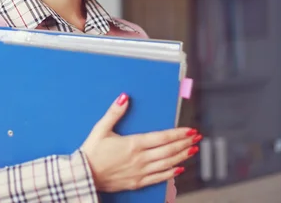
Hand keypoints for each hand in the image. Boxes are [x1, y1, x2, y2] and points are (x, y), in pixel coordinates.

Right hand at [80, 93, 201, 192]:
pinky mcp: (137, 182)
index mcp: (133, 143)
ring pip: (167, 164)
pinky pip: (158, 178)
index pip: (162, 137)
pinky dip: (170, 173)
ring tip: (193, 150)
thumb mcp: (101, 128)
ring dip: (181, 156)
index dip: (178, 133)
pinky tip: (178, 169)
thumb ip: (115, 112)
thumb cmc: (91, 152)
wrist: (83, 175)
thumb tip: (124, 97)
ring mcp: (140, 172)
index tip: (190, 130)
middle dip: (184, 143)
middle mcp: (140, 158)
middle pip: (168, 150)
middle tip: (197, 138)